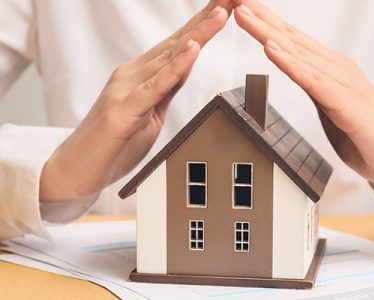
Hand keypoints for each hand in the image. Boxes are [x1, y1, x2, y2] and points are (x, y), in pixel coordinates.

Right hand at [39, 1, 230, 201]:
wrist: (76, 169)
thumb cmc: (113, 143)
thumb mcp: (150, 112)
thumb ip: (166, 88)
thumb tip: (185, 67)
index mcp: (141, 75)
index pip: (178, 45)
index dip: (203, 25)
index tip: (226, 7)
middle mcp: (133, 75)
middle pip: (177, 43)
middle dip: (206, 20)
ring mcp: (126, 89)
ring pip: (168, 58)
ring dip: (197, 35)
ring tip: (221, 14)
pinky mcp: (123, 111)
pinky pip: (154, 86)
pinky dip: (175, 67)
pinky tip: (191, 50)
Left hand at [233, 0, 373, 208]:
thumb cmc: (363, 133)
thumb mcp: (330, 105)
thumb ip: (314, 86)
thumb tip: (296, 73)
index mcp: (329, 69)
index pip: (292, 41)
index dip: (266, 24)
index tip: (242, 8)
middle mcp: (336, 69)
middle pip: (291, 39)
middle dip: (261, 18)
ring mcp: (343, 83)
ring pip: (298, 54)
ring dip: (268, 33)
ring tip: (244, 14)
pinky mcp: (346, 104)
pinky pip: (313, 81)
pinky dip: (291, 64)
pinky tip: (272, 49)